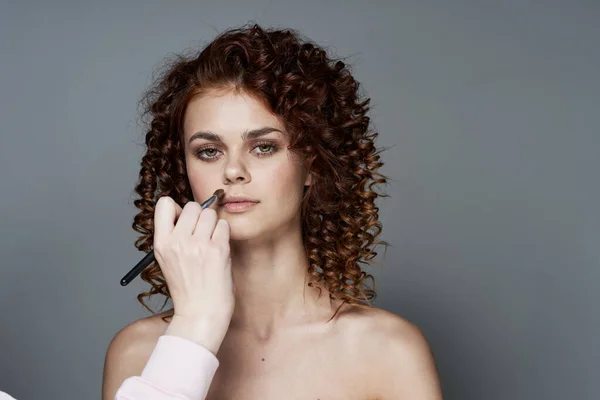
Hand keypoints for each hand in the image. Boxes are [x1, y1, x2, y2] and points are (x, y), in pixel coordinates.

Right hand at [153, 195, 234, 352]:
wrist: (201, 314)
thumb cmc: (188, 288)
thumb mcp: (168, 260)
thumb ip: (174, 235)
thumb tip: (188, 211)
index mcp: (161, 243)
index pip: (164, 204)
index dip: (178, 209)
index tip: (184, 221)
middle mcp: (177, 242)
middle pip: (192, 206)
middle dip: (199, 216)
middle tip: (202, 234)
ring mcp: (198, 245)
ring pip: (210, 213)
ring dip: (213, 224)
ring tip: (211, 242)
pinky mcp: (217, 250)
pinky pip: (224, 225)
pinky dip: (224, 234)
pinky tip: (220, 249)